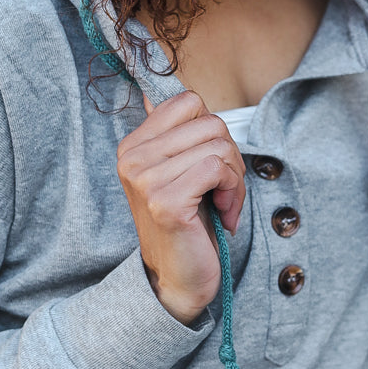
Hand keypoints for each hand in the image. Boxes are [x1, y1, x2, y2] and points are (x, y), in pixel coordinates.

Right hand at [117, 91, 245, 323]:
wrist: (178, 278)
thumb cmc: (188, 223)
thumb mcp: (180, 170)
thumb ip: (175, 134)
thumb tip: (159, 89)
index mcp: (134, 145)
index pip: (189, 101)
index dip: (213, 131)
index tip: (211, 165)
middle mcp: (132, 158)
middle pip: (210, 122)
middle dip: (230, 156)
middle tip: (223, 189)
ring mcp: (145, 179)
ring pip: (218, 144)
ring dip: (235, 178)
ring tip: (222, 203)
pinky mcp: (165, 201)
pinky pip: (217, 167)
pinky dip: (233, 191)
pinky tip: (222, 213)